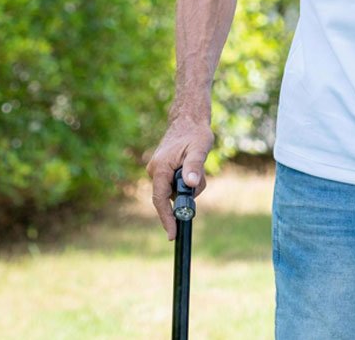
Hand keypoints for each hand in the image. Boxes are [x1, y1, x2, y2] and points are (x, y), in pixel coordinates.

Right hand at [145, 116, 212, 239]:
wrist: (188, 119)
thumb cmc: (195, 133)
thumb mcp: (199, 149)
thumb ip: (194, 166)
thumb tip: (191, 185)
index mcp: (160, 168)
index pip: (160, 200)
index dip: (166, 218)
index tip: (173, 234)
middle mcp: (155, 170)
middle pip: (170, 197)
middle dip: (187, 196)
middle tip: (200, 178)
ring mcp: (158, 170)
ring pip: (175, 191)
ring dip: (190, 187)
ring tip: (200, 168)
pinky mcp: (163, 170)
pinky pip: (175, 184)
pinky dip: (187, 182)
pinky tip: (195, 168)